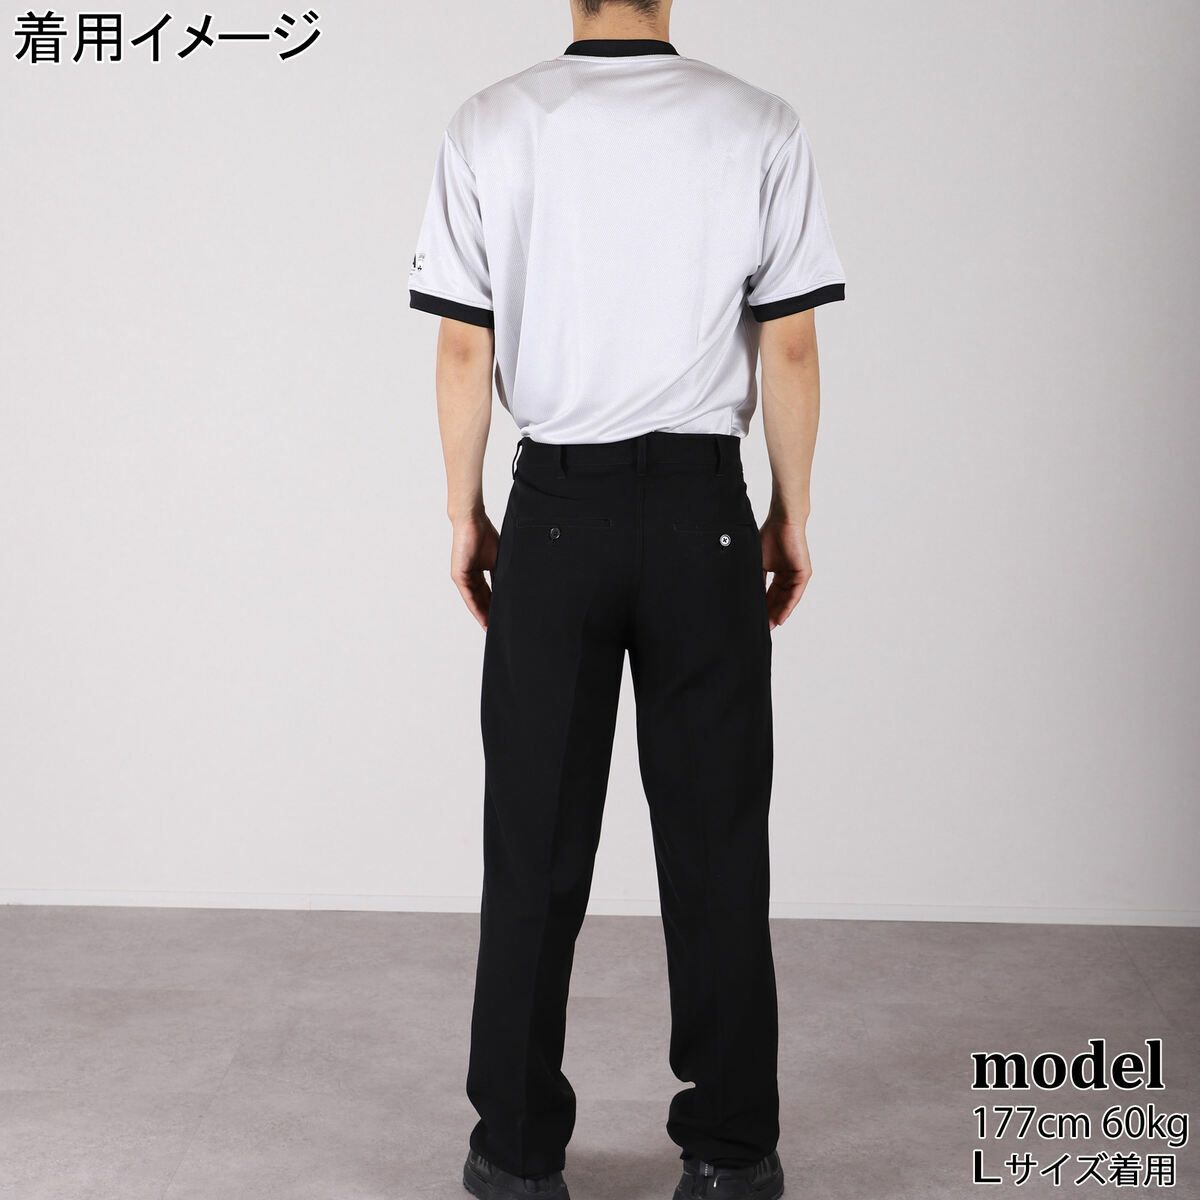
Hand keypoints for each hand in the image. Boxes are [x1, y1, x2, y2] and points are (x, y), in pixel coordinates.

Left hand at [450, 513, 498, 628]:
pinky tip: (484, 618)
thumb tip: (513, 590)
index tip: (502, 620)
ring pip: (474, 602)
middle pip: (480, 601)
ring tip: (491, 628)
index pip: (488, 595)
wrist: (473, 521)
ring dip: (482, 616)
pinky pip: (469, 596)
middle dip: (489, 616)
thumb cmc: (485, 535)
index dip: (494, 608)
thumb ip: (501, 575)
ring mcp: (462, 577)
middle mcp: (469, 577)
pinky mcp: (459, 575)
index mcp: (478, 573)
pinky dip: (476, 608)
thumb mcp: (498, 560)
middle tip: (498, 630)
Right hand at [760, 516, 812, 628]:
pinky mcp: (803, 574)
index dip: (762, 607)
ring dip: (778, 614)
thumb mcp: (758, 564)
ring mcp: (796, 575)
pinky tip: (780, 618)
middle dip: (770, 614)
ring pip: (787, 600)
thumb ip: (757, 581)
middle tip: (761, 628)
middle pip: (778, 600)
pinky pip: (795, 595)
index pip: (769, 595)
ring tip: (768, 627)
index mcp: (777, 573)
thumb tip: (748, 598)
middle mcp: (788, 576)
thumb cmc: (769, 537)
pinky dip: (787, 607)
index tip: (753, 620)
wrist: (782, 522)